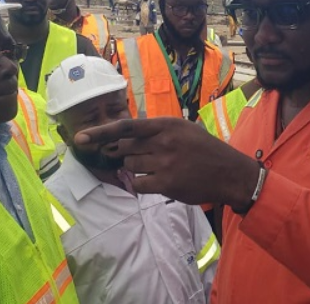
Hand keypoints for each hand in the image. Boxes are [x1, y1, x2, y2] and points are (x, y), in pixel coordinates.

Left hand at [74, 117, 258, 207]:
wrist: (228, 172)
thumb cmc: (204, 149)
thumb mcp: (184, 129)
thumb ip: (156, 131)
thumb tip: (123, 138)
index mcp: (166, 125)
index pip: (126, 127)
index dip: (101, 132)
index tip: (80, 138)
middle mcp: (163, 141)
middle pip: (125, 149)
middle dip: (127, 155)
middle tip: (146, 157)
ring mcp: (164, 162)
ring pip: (130, 167)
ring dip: (138, 169)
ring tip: (160, 168)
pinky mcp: (166, 183)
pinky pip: (138, 184)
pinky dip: (141, 184)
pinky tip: (156, 182)